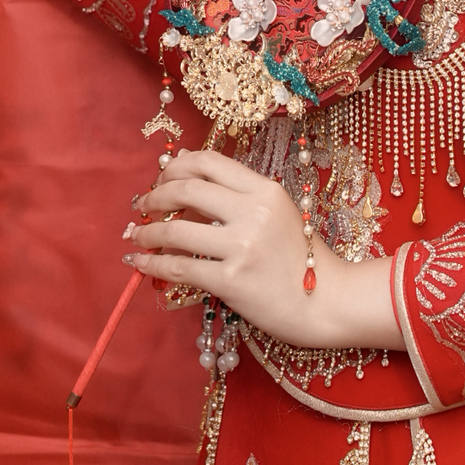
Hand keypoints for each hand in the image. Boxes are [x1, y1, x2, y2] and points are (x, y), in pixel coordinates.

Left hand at [125, 149, 404, 352]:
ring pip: (176, 229)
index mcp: (265, 190)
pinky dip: (151, 263)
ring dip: (147, 232)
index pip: (209, 161)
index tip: (160, 179)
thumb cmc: (300, 261)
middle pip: (187, 188)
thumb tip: (185, 184)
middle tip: (142, 207)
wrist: (328, 303)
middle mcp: (253, 211)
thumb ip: (238, 199)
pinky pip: (178, 266)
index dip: (176, 166)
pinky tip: (139, 264)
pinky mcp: (231, 279)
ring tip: (136, 237)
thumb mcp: (276, 215)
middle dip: (155, 196)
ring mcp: (242, 245)